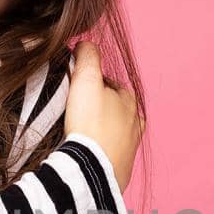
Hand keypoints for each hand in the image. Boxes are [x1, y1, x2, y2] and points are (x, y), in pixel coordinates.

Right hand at [63, 40, 141, 192]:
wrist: (94, 169)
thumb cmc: (91, 123)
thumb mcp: (86, 80)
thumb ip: (88, 57)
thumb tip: (87, 44)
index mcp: (129, 100)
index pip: (111, 84)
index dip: (93, 83)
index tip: (78, 88)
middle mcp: (135, 123)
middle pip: (117, 109)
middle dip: (102, 107)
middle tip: (79, 111)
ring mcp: (130, 147)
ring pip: (117, 132)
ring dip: (104, 130)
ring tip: (84, 132)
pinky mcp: (122, 167)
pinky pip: (113, 154)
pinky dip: (103, 150)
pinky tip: (92, 152)